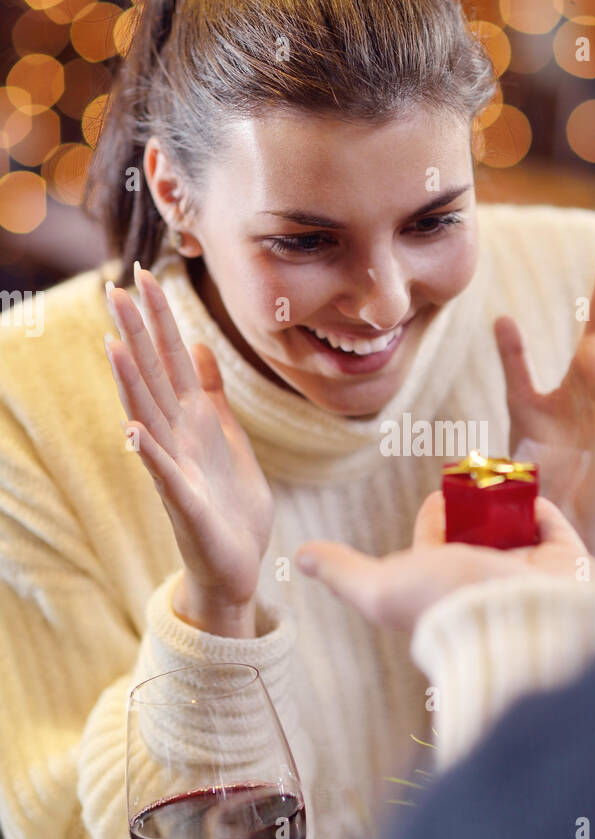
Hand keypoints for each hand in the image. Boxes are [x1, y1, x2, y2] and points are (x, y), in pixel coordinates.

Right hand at [104, 264, 273, 629]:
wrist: (237, 564)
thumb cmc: (229, 502)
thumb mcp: (226, 437)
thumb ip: (212, 394)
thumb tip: (201, 346)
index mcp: (191, 420)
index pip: (171, 359)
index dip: (159, 318)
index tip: (144, 274)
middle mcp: (176, 438)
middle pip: (153, 377)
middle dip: (136, 334)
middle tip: (116, 288)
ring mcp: (175, 469)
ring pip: (149, 417)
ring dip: (131, 383)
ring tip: (113, 345)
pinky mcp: (184, 504)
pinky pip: (164, 475)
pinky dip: (150, 454)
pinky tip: (135, 431)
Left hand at [295, 491, 594, 632]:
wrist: (522, 621)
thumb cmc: (449, 605)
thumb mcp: (382, 588)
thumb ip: (344, 572)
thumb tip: (299, 556)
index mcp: (445, 587)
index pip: (436, 539)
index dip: (435, 513)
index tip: (440, 493)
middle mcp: (487, 582)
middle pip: (477, 531)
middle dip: (475, 506)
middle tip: (475, 476)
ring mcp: (529, 575)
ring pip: (516, 528)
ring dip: (508, 502)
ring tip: (503, 476)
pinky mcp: (568, 567)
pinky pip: (555, 528)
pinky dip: (543, 508)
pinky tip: (530, 493)